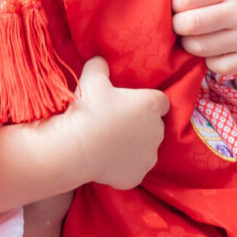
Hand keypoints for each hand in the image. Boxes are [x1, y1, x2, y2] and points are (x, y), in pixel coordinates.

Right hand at [65, 57, 169, 188]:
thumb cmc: (87, 109)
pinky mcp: (137, 176)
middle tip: (116, 124)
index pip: (161, 102)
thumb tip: (99, 60)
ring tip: (109, 144)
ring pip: (145, 149)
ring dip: (134, 147)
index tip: (131, 105)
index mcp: (151, 105)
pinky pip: (133, 169)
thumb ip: (99, 66)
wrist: (76, 147)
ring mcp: (148, 156)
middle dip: (140, 125)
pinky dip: (123, 167)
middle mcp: (157, 131)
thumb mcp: (92, 78)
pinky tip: (106, 161)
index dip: (147, 103)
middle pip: (154, 126)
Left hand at [172, 0, 236, 78]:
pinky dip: (208, 59)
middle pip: (190, 24)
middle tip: (181, 22)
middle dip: (177, 25)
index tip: (178, 3)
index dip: (174, 2)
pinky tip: (214, 47)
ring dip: (189, 42)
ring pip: (199, 47)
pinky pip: (215, 66)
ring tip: (194, 34)